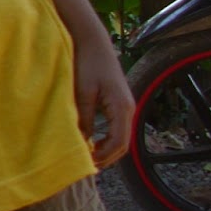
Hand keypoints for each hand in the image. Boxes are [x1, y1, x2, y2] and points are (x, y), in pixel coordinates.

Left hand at [74, 37, 133, 167]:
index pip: (118, 143)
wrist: (93, 43)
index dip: (103, 157)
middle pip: (123, 145)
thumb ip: (83, 118)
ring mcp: (125, 107)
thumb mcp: (82, 92)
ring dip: (106, 150)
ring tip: (87, 159)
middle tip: (85, 168)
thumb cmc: (86, 64)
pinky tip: (90, 143)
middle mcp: (128, 109)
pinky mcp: (118, 103)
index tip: (86, 165)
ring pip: (120, 138)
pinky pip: (116, 128)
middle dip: (106, 158)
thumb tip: (81, 143)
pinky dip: (106, 140)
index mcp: (121, 108)